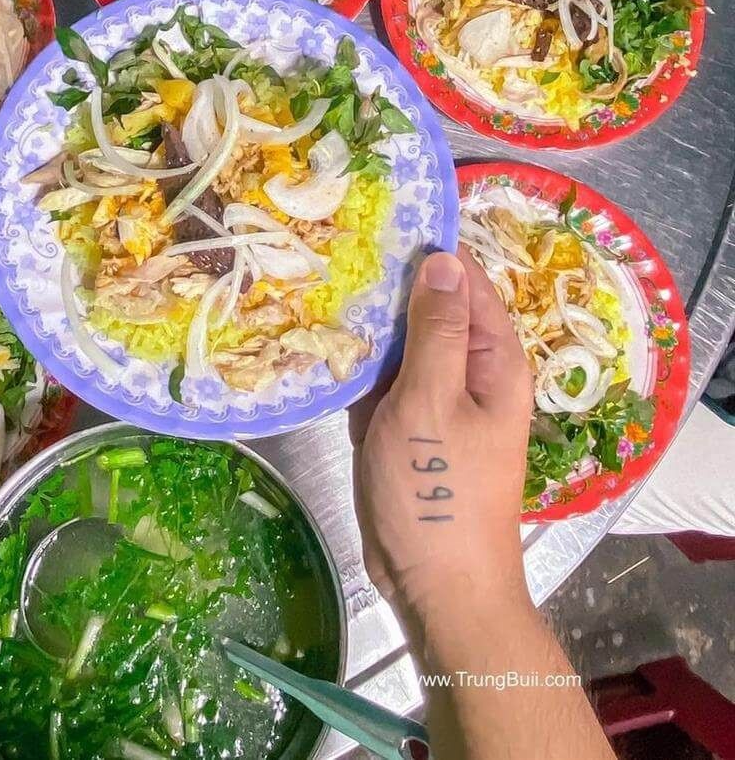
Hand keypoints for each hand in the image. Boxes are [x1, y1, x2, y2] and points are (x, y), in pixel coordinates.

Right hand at [355, 247, 533, 618]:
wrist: (435, 586)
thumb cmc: (437, 493)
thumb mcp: (432, 400)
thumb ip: (435, 329)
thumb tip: (441, 257)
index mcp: (494, 358)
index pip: (464, 280)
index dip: (424, 252)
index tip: (373, 224)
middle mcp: (472, 371)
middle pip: (429, 309)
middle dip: (385, 294)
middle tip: (329, 263)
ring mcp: (439, 400)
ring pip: (400, 346)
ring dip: (367, 336)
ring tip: (316, 299)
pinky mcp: (411, 427)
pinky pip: (385, 383)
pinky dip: (360, 377)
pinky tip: (323, 357)